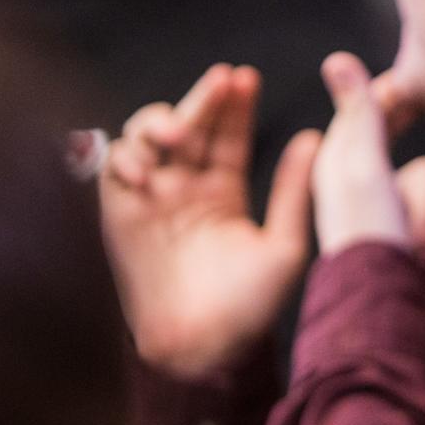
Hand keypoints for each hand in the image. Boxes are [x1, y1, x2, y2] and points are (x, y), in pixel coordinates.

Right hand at [100, 64, 319, 379]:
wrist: (206, 347)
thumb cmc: (250, 306)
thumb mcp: (283, 244)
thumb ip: (291, 191)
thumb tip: (312, 136)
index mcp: (224, 192)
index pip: (227, 135)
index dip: (233, 105)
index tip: (244, 78)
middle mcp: (185, 188)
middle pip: (189, 125)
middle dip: (201, 99)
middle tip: (220, 82)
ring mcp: (150, 199)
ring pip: (145, 138)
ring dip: (159, 122)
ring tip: (180, 132)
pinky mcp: (119, 215)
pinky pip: (112, 170)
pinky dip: (124, 159)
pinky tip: (147, 169)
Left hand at [313, 52, 413, 256]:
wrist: (383, 308)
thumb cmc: (369, 236)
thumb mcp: (362, 166)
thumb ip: (359, 113)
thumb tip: (337, 57)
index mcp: (339, 164)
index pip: (373, 115)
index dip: (398, 109)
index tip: (416, 105)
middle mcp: (360, 186)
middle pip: (412, 157)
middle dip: (423, 191)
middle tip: (406, 214)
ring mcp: (386, 215)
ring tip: (420, 241)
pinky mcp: (408, 239)